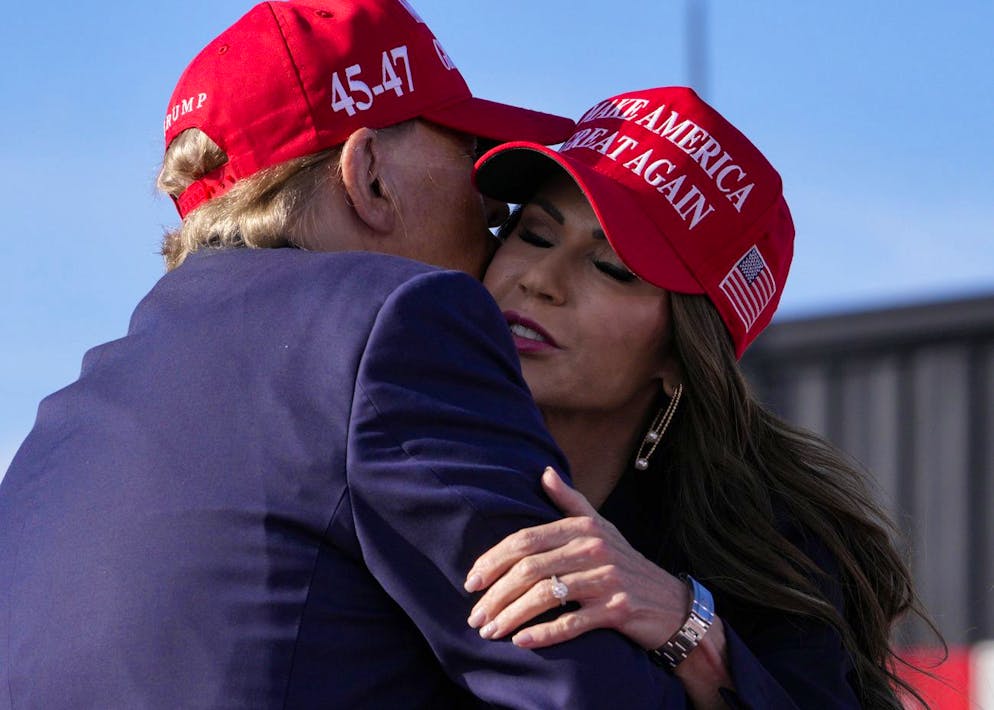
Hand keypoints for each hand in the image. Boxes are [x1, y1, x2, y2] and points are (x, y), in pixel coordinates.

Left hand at [463, 466, 689, 650]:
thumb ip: (570, 502)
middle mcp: (594, 548)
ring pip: (546, 595)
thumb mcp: (601, 528)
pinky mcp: (618, 610)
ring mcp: (608, 579)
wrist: (673, 605)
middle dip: (496, 593)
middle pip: (530, 569)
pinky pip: (572, 623)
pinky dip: (543, 634)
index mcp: (583, 527)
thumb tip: (544, 472)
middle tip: (474, 615)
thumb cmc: (627, 564)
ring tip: (489, 631)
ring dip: (511, 615)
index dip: (493, 560)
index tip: (471, 581)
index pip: (526, 540)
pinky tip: (520, 642)